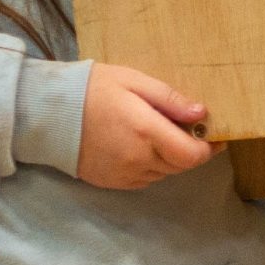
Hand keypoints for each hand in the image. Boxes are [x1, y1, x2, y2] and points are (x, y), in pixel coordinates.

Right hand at [76, 63, 214, 189]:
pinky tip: (141, 147)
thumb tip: (202, 113)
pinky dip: (152, 166)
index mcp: (146, 132)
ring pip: (164, 173)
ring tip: (161, 134)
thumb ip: (170, 99)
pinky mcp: (112, 182)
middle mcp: (138, 159)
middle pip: (181, 165)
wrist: (48, 114)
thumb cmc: (93, 89)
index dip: (209, 148)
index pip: (192, 155)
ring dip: (171, 158)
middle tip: (188, 129)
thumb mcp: (135, 81)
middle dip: (190, 150)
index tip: (215, 135)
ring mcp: (124, 174)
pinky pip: (145, 179)